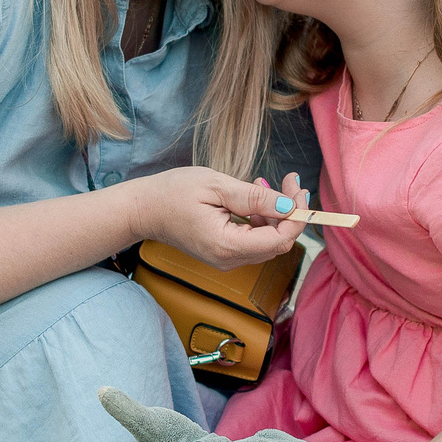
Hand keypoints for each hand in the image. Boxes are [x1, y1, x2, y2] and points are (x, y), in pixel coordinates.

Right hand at [126, 168, 305, 267]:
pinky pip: (253, 241)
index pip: (279, 240)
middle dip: (289, 212)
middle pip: (277, 244)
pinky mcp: (224, 254)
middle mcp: (229, 260)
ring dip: (275, 214)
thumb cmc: (173, 193)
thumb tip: (289, 205)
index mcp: (227, 246)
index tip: (297, 188)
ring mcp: (226, 260)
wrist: (144, 209)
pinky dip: (261, 220)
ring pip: (268, 242)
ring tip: (264, 184)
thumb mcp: (216, 186)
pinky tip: (252, 199)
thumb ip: (255, 198)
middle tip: (288, 181)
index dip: (296, 216)